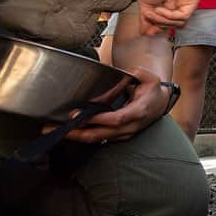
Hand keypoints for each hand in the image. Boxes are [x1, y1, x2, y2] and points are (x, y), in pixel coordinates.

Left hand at [43, 66, 169, 142]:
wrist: (161, 102)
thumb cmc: (151, 87)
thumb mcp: (142, 76)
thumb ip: (123, 79)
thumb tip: (102, 87)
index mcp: (139, 111)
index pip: (116, 119)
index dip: (97, 119)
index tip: (77, 116)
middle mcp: (131, 126)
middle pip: (101, 134)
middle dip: (76, 132)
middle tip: (54, 128)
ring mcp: (125, 134)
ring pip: (97, 139)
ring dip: (75, 136)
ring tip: (54, 129)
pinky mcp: (119, 137)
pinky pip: (99, 139)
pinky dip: (82, 135)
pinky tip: (68, 131)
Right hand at [133, 0, 200, 34]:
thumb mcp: (146, 4)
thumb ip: (148, 19)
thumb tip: (144, 34)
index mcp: (173, 3)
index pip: (170, 22)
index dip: (158, 25)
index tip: (146, 23)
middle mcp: (183, 2)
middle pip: (175, 24)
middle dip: (160, 24)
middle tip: (148, 16)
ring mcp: (190, 0)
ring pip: (179, 22)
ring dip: (162, 20)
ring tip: (152, 11)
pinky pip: (183, 16)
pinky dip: (169, 15)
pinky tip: (160, 9)